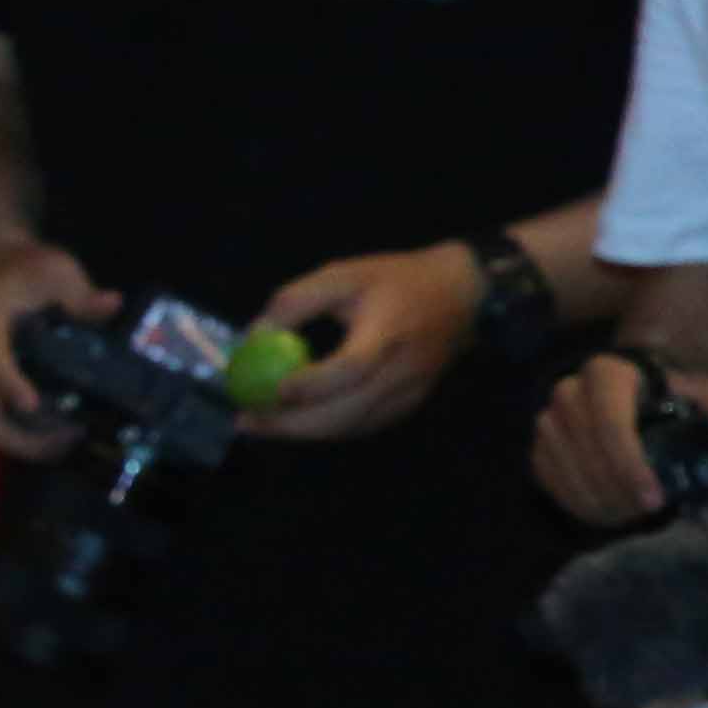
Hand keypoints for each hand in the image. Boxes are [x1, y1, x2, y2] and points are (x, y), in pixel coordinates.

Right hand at [0, 239, 117, 460]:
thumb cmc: (24, 267)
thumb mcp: (54, 268)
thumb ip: (79, 291)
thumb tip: (111, 304)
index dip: (9, 384)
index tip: (34, 405)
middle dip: (23, 439)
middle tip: (68, 438)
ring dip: (27, 444)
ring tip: (70, 443)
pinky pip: (2, 422)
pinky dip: (29, 437)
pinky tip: (62, 433)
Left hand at [243, 240, 480, 443]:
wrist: (462, 295)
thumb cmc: (396, 281)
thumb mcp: (343, 274)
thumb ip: (295, 302)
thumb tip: (252, 336)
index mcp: (388, 333)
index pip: (352, 368)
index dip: (313, 384)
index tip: (274, 389)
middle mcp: (402, 372)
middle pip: (347, 413)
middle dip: (292, 424)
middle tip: (246, 421)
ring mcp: (409, 394)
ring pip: (352, 427)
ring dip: (304, 433)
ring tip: (259, 425)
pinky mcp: (409, 406)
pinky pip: (363, 426)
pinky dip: (328, 429)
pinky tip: (296, 422)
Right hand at [532, 350, 707, 527]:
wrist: (635, 390)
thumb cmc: (674, 396)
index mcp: (607, 373)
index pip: (610, 423)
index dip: (630, 466)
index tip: (656, 500)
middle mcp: (568, 390)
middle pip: (585, 451)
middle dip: (616, 489)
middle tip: (646, 514)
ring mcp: (548, 418)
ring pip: (564, 468)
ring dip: (597, 500)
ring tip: (630, 517)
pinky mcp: (539, 444)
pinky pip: (548, 478)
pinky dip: (575, 501)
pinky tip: (606, 514)